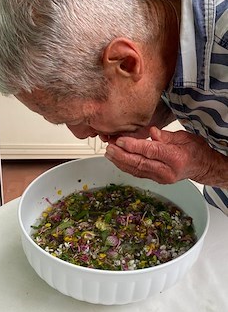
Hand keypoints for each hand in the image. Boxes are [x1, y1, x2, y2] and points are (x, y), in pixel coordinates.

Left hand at [104, 127, 227, 186]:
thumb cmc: (195, 150)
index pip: (150, 151)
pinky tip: (116, 160)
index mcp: (175, 158)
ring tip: (108, 153)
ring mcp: (160, 177)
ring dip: (120, 161)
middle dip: (121, 155)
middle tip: (109, 147)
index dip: (133, 146)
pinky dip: (125, 166)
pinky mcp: (156, 180)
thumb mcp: (184, 137)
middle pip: (140, 163)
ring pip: (136, 170)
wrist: (203, 167)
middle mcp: (167, 171)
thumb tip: (152, 132)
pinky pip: (137, 173)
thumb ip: (166, 136)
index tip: (120, 140)